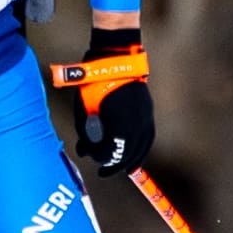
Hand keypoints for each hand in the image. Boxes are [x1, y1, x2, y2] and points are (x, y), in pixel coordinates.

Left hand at [52, 29, 151, 175]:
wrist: (116, 59)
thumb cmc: (95, 84)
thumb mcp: (84, 109)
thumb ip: (85, 133)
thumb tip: (85, 150)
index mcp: (120, 125)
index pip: (112, 152)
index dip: (100, 158)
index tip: (91, 158)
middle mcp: (137, 125)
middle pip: (128, 154)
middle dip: (115, 164)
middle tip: (103, 172)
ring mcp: (146, 118)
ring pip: (142, 147)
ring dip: (132, 160)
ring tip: (123, 169)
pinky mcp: (148, 112)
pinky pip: (148, 137)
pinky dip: (141, 148)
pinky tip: (135, 153)